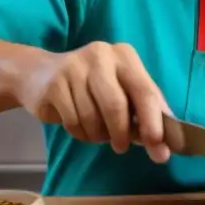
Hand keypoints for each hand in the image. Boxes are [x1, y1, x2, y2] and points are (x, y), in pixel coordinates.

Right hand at [13, 42, 180, 163]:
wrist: (40, 74)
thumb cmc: (93, 86)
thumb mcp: (123, 90)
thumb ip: (145, 111)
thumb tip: (164, 146)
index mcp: (125, 56)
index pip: (145, 91)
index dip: (152, 121)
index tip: (157, 145)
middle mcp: (101, 56)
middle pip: (117, 105)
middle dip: (122, 133)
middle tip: (122, 147)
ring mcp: (75, 68)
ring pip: (93, 117)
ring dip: (99, 135)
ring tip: (99, 134)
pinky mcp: (54, 84)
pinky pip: (73, 121)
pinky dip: (81, 134)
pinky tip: (82, 129)